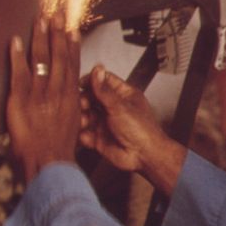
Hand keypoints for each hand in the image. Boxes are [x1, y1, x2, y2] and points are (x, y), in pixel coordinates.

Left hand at [7, 12, 80, 182]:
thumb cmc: (58, 152)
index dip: (72, 45)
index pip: (72, 64)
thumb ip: (67, 111)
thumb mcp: (72, 127)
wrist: (49, 165)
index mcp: (71, 97)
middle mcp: (58, 92)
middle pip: (58, 56)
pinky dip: (16, 55)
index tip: (72, 29)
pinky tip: (15, 40)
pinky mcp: (21, 101)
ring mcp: (39, 95)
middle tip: (56, 14)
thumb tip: (67, 106)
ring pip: (40, 60)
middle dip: (57, 33)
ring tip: (39, 20)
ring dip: (39, 37)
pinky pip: (18, 73)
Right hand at [79, 65, 184, 193]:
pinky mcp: (100, 139)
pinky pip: (85, 134)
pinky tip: (87, 136)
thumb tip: (97, 69)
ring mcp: (106, 123)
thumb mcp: (120, 106)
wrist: (144, 156)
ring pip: (86, 115)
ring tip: (84, 121)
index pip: (104, 81)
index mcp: (123, 95)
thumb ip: (104, 90)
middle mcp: (113, 108)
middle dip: (84, 100)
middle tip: (83, 104)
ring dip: (82, 118)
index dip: (92, 81)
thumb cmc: (142, 130)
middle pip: (91, 98)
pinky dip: (83, 135)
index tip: (81, 83)